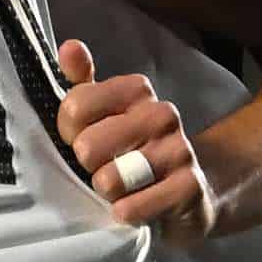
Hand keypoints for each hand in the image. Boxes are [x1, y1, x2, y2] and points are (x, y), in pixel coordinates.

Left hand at [51, 39, 206, 240]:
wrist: (192, 190)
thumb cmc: (136, 149)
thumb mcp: (107, 113)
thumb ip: (83, 83)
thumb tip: (69, 47)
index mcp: (137, 90)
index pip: (75, 106)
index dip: (69, 132)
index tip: (82, 138)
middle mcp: (161, 115)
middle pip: (87, 147)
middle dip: (88, 167)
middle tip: (105, 168)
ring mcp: (179, 151)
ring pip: (108, 180)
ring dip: (107, 193)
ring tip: (122, 189)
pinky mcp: (189, 188)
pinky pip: (131, 208)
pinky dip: (125, 213)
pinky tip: (135, 207)